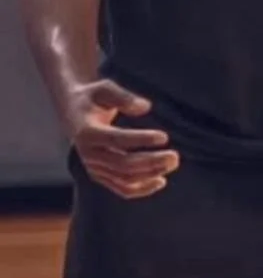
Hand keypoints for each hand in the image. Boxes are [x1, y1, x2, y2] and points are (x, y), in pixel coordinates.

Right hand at [66, 78, 179, 198]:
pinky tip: (161, 181)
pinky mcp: (100, 176)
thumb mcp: (104, 88)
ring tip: (172, 163)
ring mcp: (93, 168)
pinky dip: (141, 189)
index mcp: (87, 132)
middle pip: (122, 164)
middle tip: (174, 156)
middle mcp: (88, 154)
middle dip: (151, 162)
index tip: (164, 137)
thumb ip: (123, 97)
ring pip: (124, 179)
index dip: (141, 139)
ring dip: (150, 175)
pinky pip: (121, 188)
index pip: (116, 139)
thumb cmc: (93, 97)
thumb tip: (145, 107)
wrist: (73, 112)